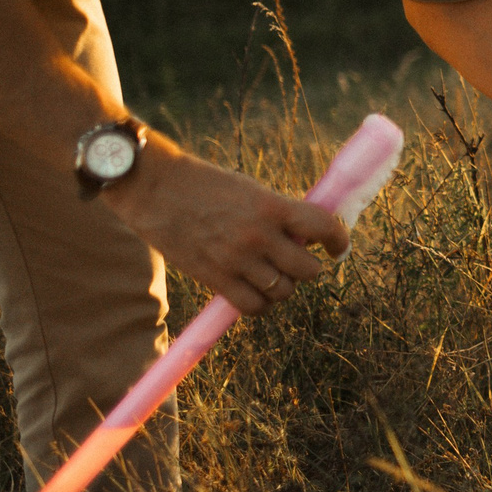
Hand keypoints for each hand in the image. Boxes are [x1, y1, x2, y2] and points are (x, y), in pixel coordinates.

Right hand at [102, 139, 347, 314]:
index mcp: (271, 206)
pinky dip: (261, 304)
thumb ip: (279, 213)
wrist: (153, 188)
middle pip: (308, 270)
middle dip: (308, 266)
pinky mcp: (213, 278)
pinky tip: (257, 291)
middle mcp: (258, 236)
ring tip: (273, 274)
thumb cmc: (204, 185)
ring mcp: (236, 260)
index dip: (338, 240)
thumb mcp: (250, 190)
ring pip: (283, 292)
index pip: (323, 227)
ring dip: (284, 286)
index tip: (338, 247)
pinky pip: (253, 306)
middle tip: (296, 259)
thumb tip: (307, 236)